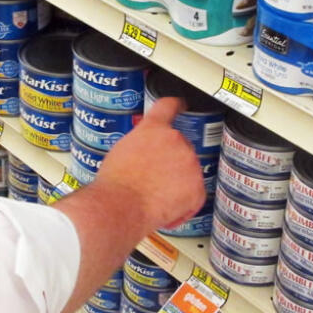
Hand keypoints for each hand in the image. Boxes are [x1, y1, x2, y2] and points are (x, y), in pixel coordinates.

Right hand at [94, 97, 206, 233]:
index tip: (181, 105)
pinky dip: (184, 203)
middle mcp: (175, 140)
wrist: (121, 206)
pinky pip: (194, 194)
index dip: (176, 105)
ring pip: (188, 171)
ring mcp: (190, 163)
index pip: (168, 106)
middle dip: (171, 160)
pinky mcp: (197, 187)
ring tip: (155, 195)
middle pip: (180, 146)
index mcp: (153, 129)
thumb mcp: (120, 151)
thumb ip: (139, 144)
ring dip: (177, 181)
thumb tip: (144, 151)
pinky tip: (166, 207)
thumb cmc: (115, 183)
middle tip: (154, 177)